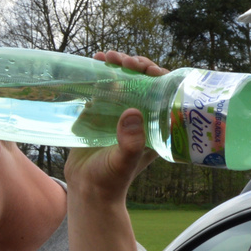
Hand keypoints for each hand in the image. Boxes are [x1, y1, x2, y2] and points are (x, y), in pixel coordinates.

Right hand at [63, 51, 165, 201]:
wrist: (88, 192)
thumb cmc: (110, 181)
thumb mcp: (123, 162)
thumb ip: (130, 142)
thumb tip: (133, 112)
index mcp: (154, 127)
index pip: (162, 93)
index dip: (155, 74)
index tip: (142, 66)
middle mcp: (140, 118)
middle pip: (143, 83)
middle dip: (134, 66)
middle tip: (120, 59)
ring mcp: (120, 116)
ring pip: (124, 83)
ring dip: (117, 67)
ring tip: (105, 57)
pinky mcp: (100, 116)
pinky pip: (104, 90)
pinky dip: (100, 75)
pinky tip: (94, 64)